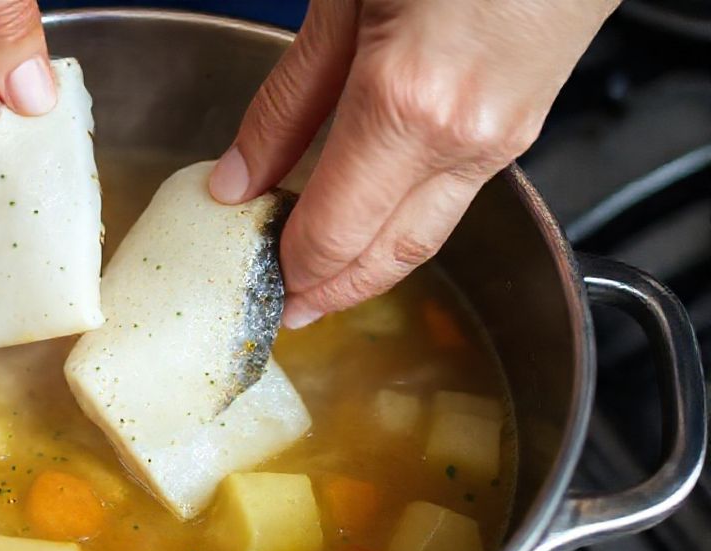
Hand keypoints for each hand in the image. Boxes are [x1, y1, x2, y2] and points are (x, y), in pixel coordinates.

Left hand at [209, 0, 618, 327]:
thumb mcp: (341, 3)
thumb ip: (285, 102)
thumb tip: (236, 180)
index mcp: (406, 103)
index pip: (332, 233)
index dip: (288, 268)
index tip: (253, 277)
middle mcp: (464, 137)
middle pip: (386, 256)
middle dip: (330, 293)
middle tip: (285, 310)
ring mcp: (504, 137)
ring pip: (425, 235)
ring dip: (370, 266)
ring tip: (319, 275)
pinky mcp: (524, 126)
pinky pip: (453, 199)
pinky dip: (405, 224)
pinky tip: (372, 217)